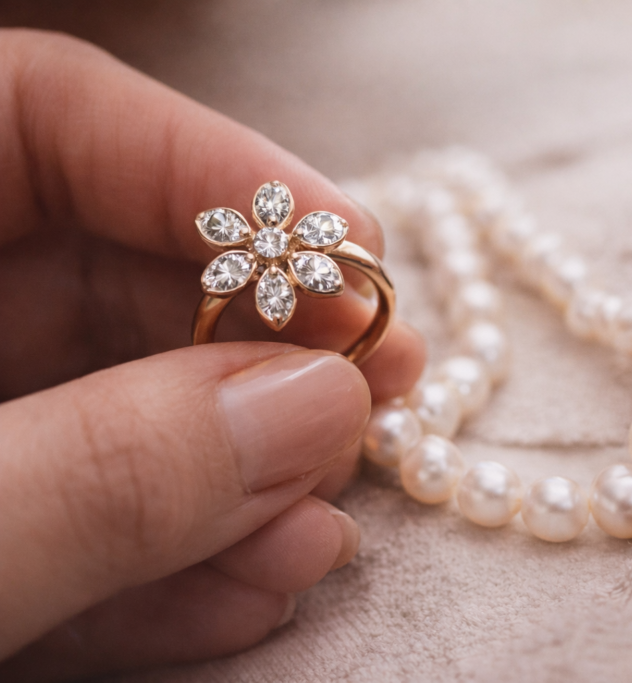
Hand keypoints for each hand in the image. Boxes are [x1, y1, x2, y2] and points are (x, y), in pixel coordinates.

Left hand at [0, 30, 424, 679]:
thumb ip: (101, 473)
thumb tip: (313, 410)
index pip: (38, 115)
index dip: (210, 167)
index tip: (355, 253)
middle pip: (104, 269)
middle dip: (255, 343)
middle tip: (381, 392)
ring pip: (113, 408)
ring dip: (235, 472)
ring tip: (328, 518)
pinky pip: (81, 520)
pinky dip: (172, 559)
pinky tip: (256, 583)